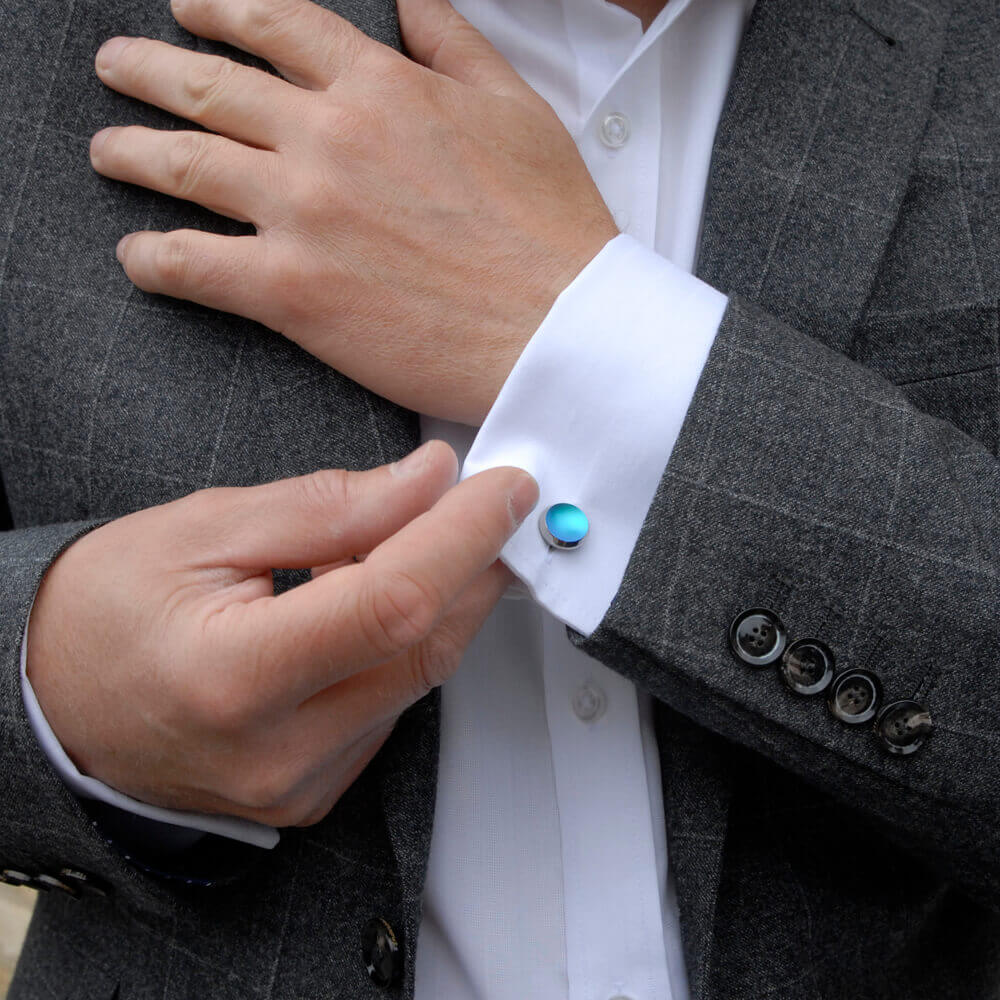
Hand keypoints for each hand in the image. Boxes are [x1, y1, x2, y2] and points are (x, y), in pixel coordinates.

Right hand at [25, 441, 537, 826]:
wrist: (56, 702)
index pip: (391, 602)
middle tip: (491, 504)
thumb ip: (328, 506)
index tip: (506, 488)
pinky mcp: (312, 794)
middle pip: (423, 647)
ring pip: (419, 680)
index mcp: (234, 675)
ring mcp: (297, 785)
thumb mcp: (205, 528)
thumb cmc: (109, 608)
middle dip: (474, 565)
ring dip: (446, 602)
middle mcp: (274, 751)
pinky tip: (393, 602)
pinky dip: (409, 647)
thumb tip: (428, 480)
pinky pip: (393, 710)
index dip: (462, 538)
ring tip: (438, 541)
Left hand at [88, 0, 618, 424]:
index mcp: (382, 86)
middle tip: (117, 69)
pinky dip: (154, 257)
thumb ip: (453, 43)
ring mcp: (303, 213)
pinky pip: (193, 263)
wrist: (558, 326)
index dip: (221, 8)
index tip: (189, 8)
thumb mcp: (516, 108)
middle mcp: (328, 137)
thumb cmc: (549, 228)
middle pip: (210, 85)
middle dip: (149, 70)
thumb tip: (413, 3)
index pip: (278, 24)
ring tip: (108, 153)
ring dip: (134, 153)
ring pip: (185, 165)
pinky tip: (138, 255)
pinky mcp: (292, 291)